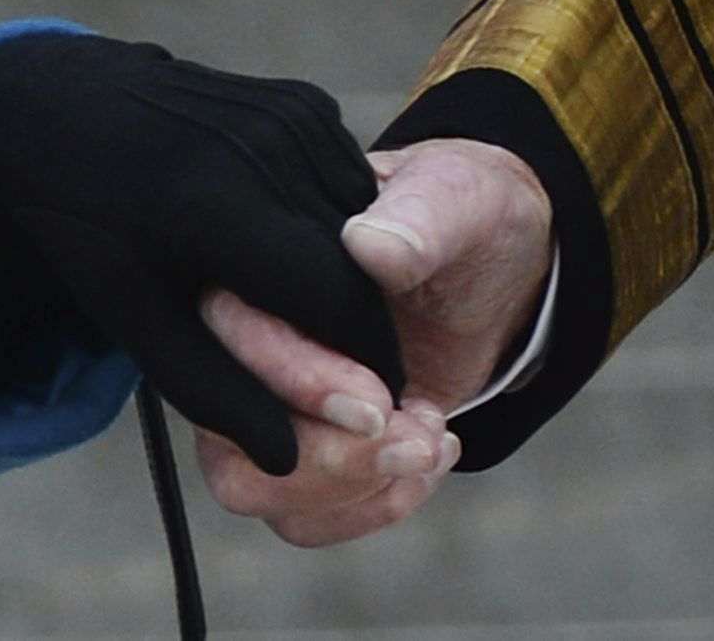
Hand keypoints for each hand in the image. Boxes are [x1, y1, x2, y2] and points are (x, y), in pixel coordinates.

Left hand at [0, 35, 406, 478]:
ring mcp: (286, 114)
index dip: (364, 363)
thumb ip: (216, 395)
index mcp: (215, 209)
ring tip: (307, 310)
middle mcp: (262, 149)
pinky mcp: (301, 98)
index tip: (369, 407)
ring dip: (355, 277)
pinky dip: (338, 226)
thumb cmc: (91, 229)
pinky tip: (289, 242)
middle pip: (361, 268)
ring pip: (363, 226)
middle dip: (362, 328)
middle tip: (343, 372)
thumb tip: (290, 460)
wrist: (60, 110)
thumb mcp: (137, 322)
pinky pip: (348, 182)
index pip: (338, 303)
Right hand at [190, 138, 553, 546]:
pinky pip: (299, 515)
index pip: (226, 334)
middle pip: (225, 432)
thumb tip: (368, 245)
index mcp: (257, 260)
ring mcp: (266, 399)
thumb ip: (416, 219)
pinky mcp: (304, 447)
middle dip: (325, 456)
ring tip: (430, 446)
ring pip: (251, 486)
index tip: (379, 403)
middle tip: (415, 438)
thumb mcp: (454, 198)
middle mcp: (243, 337)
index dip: (292, 378)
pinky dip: (371, 506)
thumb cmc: (459, 215)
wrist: (487, 268)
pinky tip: (430, 456)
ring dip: (348, 489)